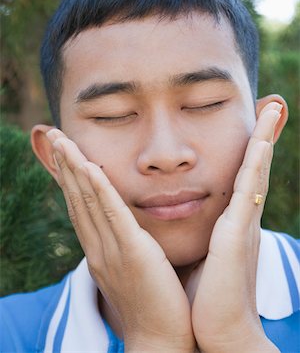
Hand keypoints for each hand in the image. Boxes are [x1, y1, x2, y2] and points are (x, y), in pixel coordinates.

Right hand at [47, 130, 194, 352]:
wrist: (161, 341)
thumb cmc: (153, 302)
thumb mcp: (133, 267)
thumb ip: (126, 244)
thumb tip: (127, 228)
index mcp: (100, 249)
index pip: (80, 206)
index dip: (69, 178)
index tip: (64, 153)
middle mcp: (98, 247)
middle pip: (76, 199)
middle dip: (65, 166)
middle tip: (55, 137)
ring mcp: (111, 250)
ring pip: (87, 201)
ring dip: (74, 169)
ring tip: (63, 142)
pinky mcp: (132, 253)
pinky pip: (112, 214)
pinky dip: (99, 189)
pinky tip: (90, 168)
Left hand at [187, 102, 281, 352]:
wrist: (219, 334)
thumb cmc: (209, 298)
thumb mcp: (208, 257)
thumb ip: (208, 237)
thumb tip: (200, 225)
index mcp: (235, 223)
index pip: (246, 179)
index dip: (252, 152)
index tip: (255, 127)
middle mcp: (244, 219)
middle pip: (257, 169)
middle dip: (264, 136)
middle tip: (272, 107)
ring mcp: (244, 224)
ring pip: (256, 172)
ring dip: (264, 139)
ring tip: (273, 109)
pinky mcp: (237, 234)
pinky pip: (248, 191)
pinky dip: (255, 164)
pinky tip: (260, 141)